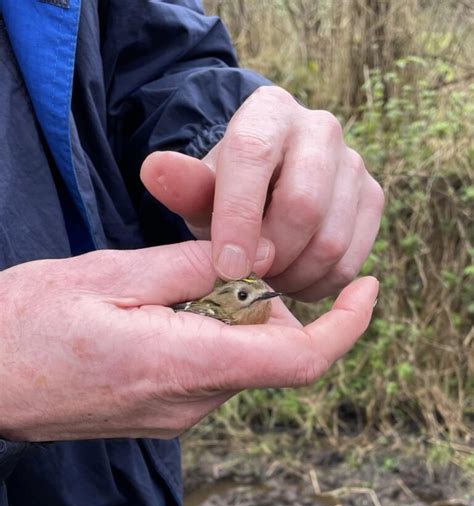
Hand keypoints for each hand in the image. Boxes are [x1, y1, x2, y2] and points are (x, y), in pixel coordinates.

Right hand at [0, 242, 377, 441]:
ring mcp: (177, 414)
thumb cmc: (27, 325)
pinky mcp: (165, 412)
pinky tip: (157, 311)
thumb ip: (191, 268)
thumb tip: (253, 260)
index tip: (365, 288)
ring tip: (164, 286)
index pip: (297, 358)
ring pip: (238, 356)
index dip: (344, 326)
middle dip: (260, 299)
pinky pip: (211, 368)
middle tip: (210, 262)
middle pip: (266, 347)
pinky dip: (206, 332)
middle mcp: (190, 403)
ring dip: (226, 314)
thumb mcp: (109, 275)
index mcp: (180, 365)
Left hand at [140, 86, 383, 301]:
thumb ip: (182, 184)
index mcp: (269, 113)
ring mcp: (354, 164)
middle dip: (272, 256)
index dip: (238, 219)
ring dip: (294, 277)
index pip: (253, 159)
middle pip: (304, 206)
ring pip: (331, 240)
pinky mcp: (373, 199)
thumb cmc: (230, 190)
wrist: (272, 185)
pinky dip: (319, 285)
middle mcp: (320, 129)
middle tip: (247, 279)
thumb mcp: (200, 188)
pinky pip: (351, 260)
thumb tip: (154, 169)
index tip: (226, 268)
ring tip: (267, 282)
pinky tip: (293, 281)